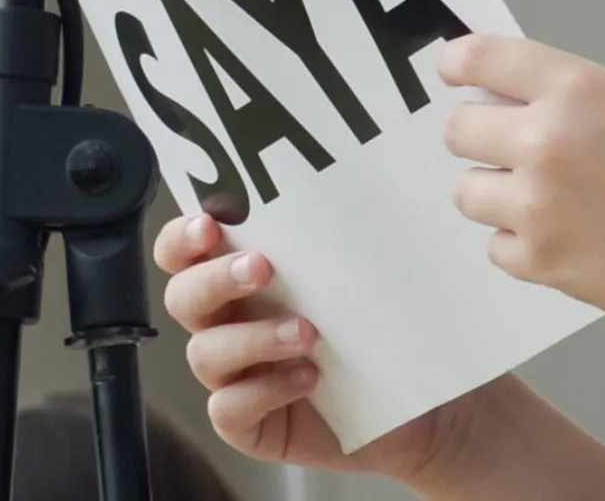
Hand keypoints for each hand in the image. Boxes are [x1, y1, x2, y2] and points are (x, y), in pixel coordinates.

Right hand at [154, 211, 496, 482]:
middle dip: (215, 278)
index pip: (184, 251)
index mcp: (243, 280)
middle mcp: (230, 324)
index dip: (182, 237)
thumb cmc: (385, 328)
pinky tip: (307, 377)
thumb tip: (355, 181)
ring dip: (252, 337)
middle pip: (183, 296)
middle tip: (261, 267)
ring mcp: (236, 376)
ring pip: (205, 353)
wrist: (422, 406)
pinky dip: (264, 390)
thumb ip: (340, 238)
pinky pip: (228, 409)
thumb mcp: (366, 273)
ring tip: (306, 332)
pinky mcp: (250, 424)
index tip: (210, 225)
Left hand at [439, 34, 604, 340]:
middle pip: (457, 130)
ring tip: (549, 199)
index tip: (456, 71)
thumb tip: (529, 104)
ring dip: (498, 192)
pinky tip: (568, 237)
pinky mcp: (541, 264)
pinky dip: (522, 243)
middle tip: (513, 146)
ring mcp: (537, 208)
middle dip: (480, 135)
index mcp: (578, 89)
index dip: (459, 64)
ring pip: (468, 193)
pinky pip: (497, 247)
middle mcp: (546, 142)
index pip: (479, 58)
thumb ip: (582, 102)